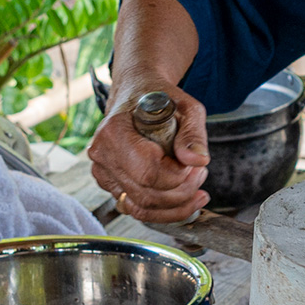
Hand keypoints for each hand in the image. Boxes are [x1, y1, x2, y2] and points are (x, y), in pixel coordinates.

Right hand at [87, 76, 210, 223]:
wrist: (137, 94)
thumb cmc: (160, 98)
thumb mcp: (186, 107)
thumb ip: (193, 135)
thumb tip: (198, 161)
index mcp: (114, 131)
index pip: (148, 173)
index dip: (178, 176)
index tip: (195, 164)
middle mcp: (102, 155)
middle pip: (146, 195)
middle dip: (182, 192)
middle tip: (201, 173)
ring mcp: (103, 173)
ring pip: (140, 209)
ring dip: (176, 205)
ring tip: (197, 188)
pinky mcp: (110, 184)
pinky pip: (136, 209)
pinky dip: (164, 210)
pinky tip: (185, 198)